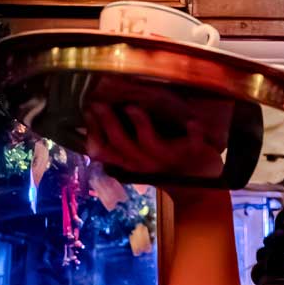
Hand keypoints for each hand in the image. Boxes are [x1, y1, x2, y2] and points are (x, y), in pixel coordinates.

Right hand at [84, 97, 232, 187]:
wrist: (197, 182)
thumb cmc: (162, 160)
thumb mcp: (137, 153)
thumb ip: (120, 137)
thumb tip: (95, 110)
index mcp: (130, 161)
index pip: (103, 151)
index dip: (93, 133)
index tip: (86, 110)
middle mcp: (145, 163)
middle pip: (122, 144)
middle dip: (108, 122)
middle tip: (99, 102)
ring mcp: (169, 159)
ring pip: (149, 143)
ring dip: (140, 124)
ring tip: (133, 107)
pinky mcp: (192, 154)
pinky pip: (192, 144)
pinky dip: (194, 133)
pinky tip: (194, 122)